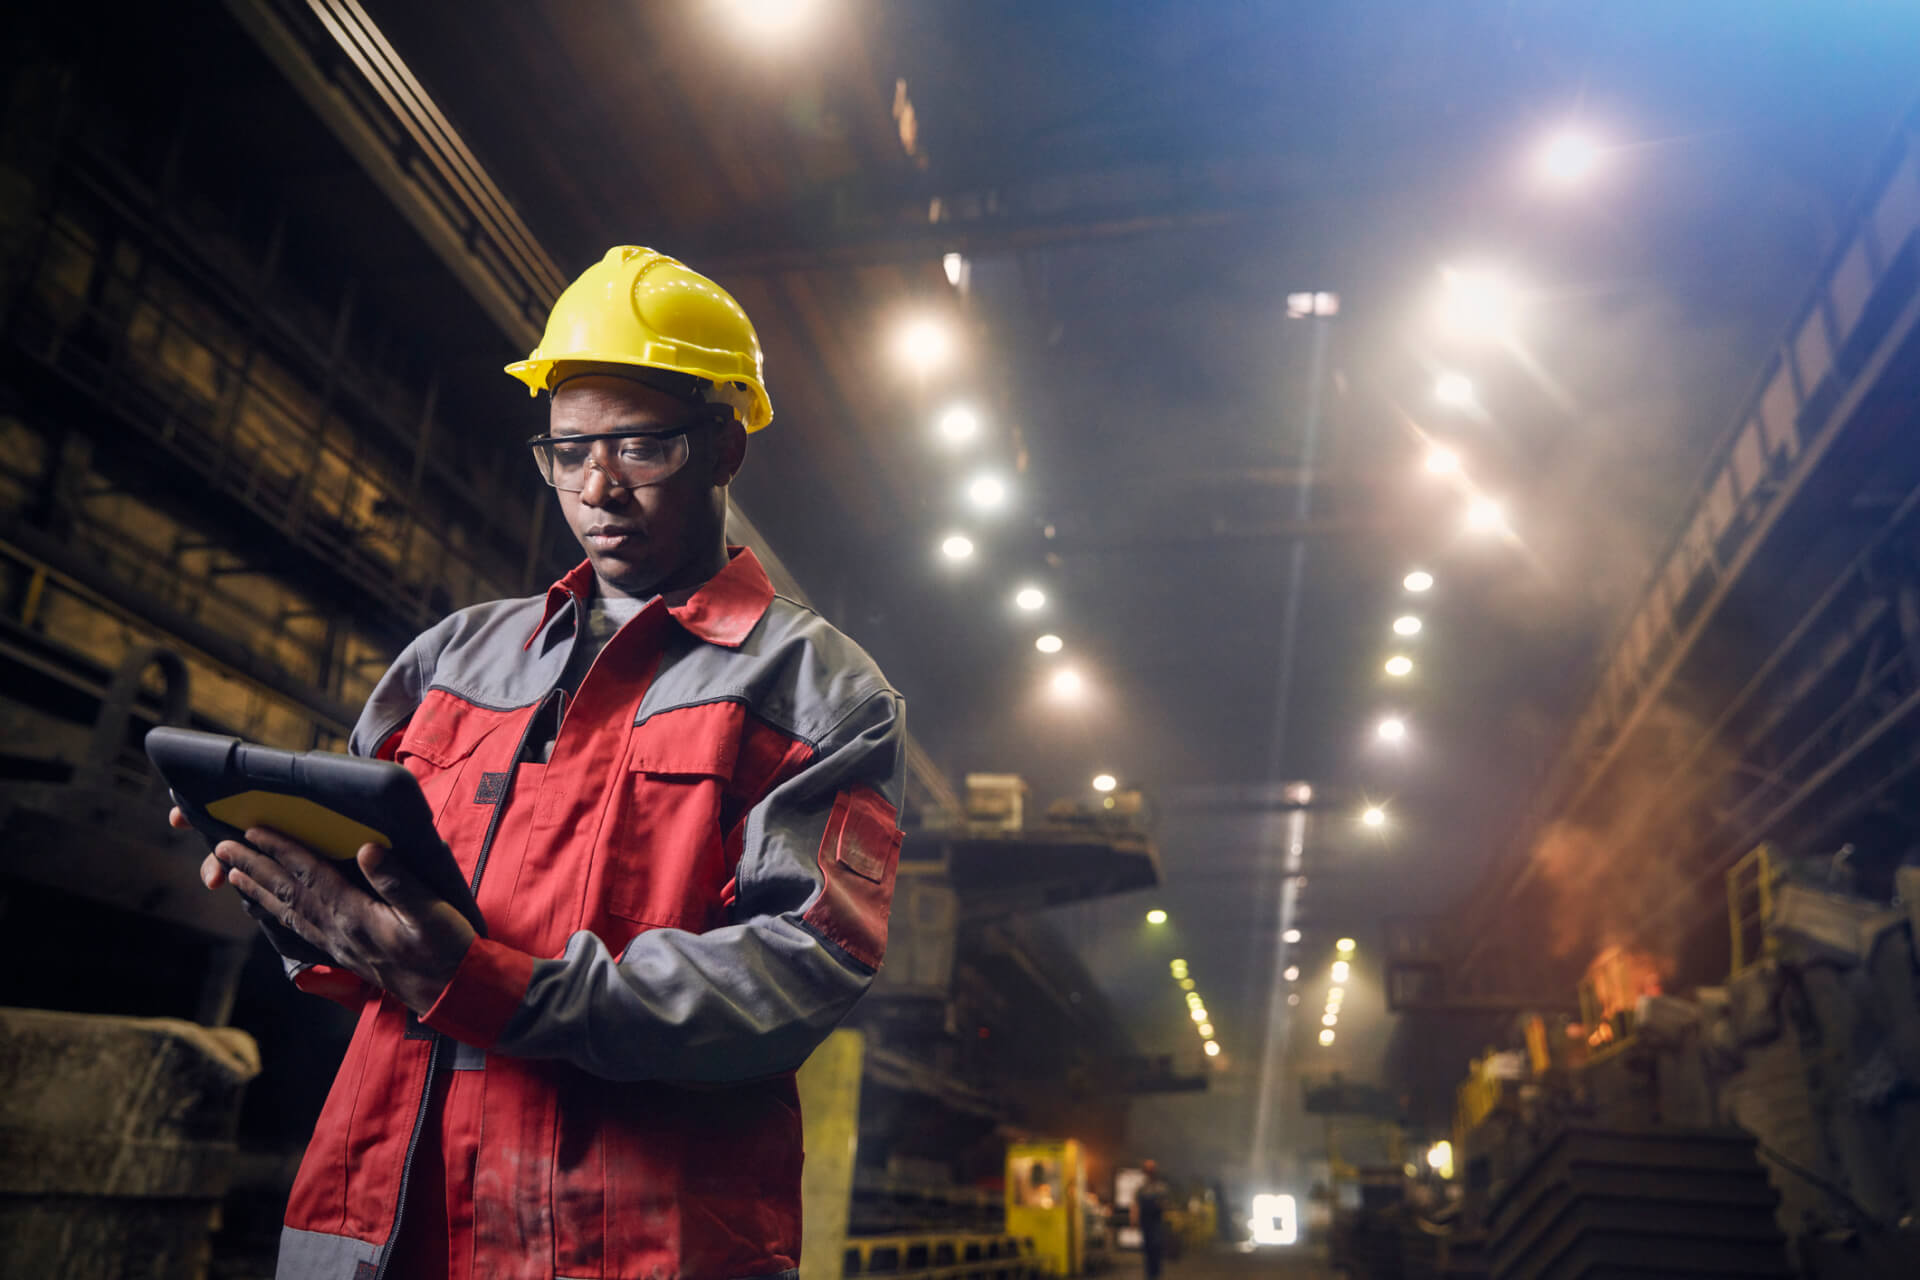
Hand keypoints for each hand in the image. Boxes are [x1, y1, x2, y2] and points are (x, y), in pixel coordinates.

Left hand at [194, 812, 476, 1014]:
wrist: (451, 993)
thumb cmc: (446, 948)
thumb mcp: (431, 910)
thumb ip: (398, 881)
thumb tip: (367, 848)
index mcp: (355, 915)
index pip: (310, 875)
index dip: (281, 850)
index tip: (254, 830)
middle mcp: (337, 930)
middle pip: (287, 892)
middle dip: (254, 866)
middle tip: (222, 847)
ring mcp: (337, 944)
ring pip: (287, 911)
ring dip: (258, 889)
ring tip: (233, 872)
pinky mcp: (343, 953)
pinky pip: (299, 928)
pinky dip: (277, 912)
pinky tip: (270, 906)